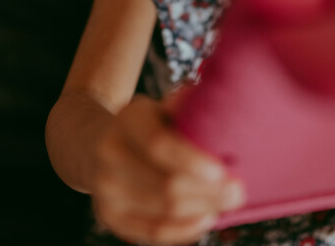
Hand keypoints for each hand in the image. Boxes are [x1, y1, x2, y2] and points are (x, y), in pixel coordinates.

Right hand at [91, 95, 245, 245]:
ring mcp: (105, 190)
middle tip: (238, 192)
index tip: (223, 171)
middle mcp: (110, 155)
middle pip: (164, 185)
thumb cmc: (145, 125)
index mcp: (127, 120)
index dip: (191, 161)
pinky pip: (152, 231)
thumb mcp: (160, 106)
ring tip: (227, 204)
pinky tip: (206, 218)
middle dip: (208, 193)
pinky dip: (184, 229)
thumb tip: (212, 103)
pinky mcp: (110, 217)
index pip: (159, 145)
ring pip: (163, 211)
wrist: (96, 145)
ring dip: (202, 210)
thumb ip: (183, 106)